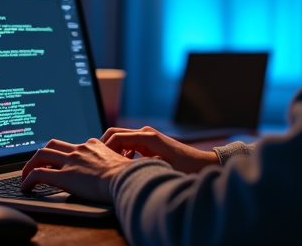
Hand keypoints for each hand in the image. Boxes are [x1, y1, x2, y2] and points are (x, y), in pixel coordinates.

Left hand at [20, 138, 133, 203]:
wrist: (127, 179)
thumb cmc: (129, 175)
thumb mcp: (123, 162)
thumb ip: (114, 162)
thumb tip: (121, 168)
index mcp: (94, 145)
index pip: (73, 145)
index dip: (64, 153)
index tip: (61, 160)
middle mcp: (80, 149)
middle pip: (53, 144)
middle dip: (42, 153)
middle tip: (37, 164)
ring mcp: (71, 161)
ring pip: (41, 154)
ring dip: (29, 164)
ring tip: (25, 176)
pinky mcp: (64, 176)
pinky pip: (38, 174)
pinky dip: (28, 180)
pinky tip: (26, 187)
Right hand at [100, 126, 219, 173]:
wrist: (201, 164)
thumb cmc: (185, 168)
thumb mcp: (162, 168)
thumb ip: (142, 166)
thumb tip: (123, 168)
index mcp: (148, 137)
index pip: (117, 137)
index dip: (106, 150)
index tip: (100, 165)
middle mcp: (145, 133)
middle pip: (114, 133)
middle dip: (105, 147)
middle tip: (100, 164)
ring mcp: (146, 136)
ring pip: (120, 138)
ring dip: (112, 150)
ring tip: (109, 167)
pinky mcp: (148, 142)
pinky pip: (128, 143)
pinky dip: (120, 152)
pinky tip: (123, 167)